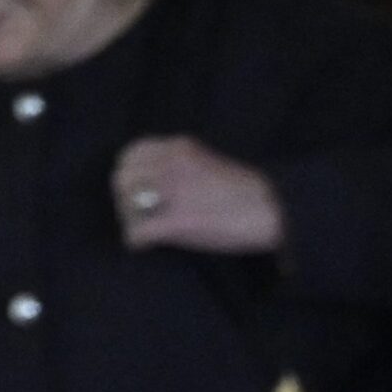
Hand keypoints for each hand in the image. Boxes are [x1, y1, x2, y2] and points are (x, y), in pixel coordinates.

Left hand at [111, 135, 285, 253]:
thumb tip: (152, 183)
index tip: (138, 192)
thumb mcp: (204, 162)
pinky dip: (138, 242)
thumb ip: (177, 166)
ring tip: (147, 230)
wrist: (269, 208)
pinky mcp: (175, 221)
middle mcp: (171, 163)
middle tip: (140, 216)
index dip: (129, 176)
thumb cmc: (243, 191)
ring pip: (125, 205)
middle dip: (124, 199)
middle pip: (121, 179)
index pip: (129, 154)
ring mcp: (172, 191)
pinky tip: (150, 244)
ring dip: (131, 220)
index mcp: (178, 147)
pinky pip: (136, 233)